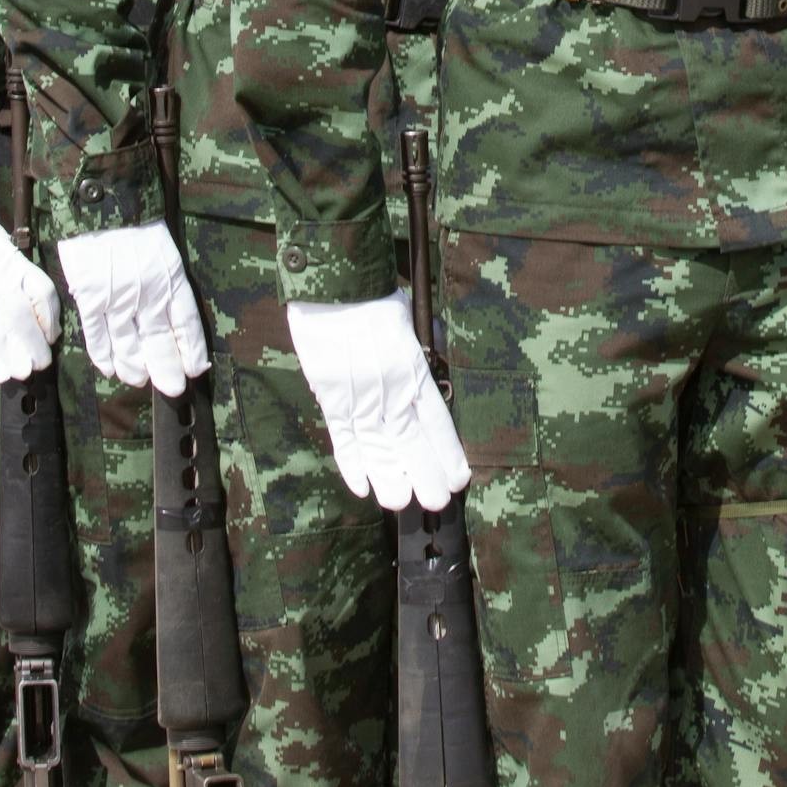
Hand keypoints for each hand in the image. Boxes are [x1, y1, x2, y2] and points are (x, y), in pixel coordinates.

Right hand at [58, 225, 211, 395]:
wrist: (103, 203)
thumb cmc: (137, 226)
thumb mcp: (165, 251)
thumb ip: (168, 283)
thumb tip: (172, 314)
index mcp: (170, 278)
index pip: (185, 322)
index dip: (190, 349)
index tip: (194, 370)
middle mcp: (147, 293)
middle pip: (159, 340)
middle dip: (166, 369)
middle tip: (172, 390)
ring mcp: (117, 298)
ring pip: (128, 344)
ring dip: (134, 366)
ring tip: (139, 380)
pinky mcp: (91, 298)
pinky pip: (97, 335)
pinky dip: (103, 355)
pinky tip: (110, 369)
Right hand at [287, 291, 470, 509]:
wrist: (335, 282)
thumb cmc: (375, 299)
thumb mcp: (409, 325)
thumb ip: (416, 359)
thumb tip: (425, 388)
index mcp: (413, 368)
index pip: (435, 421)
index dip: (445, 454)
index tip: (457, 480)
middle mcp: (389, 386)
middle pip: (409, 441)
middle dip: (423, 475)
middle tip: (434, 503)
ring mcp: (357, 393)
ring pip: (376, 446)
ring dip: (388, 477)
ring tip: (400, 502)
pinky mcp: (329, 394)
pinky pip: (341, 435)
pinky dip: (351, 462)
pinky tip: (363, 486)